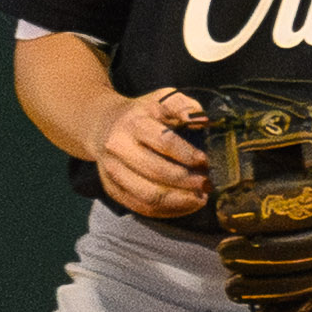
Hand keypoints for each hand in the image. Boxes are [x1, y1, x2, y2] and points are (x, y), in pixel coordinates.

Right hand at [97, 90, 206, 217]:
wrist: (103, 124)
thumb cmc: (144, 113)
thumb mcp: (162, 99)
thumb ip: (183, 106)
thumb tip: (202, 120)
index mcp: (133, 123)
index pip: (164, 143)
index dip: (188, 155)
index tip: (206, 162)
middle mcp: (118, 147)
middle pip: (156, 172)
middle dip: (187, 182)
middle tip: (208, 184)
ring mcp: (111, 171)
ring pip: (148, 195)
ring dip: (180, 201)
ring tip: (201, 198)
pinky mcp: (111, 188)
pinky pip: (141, 207)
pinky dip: (167, 211)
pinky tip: (186, 205)